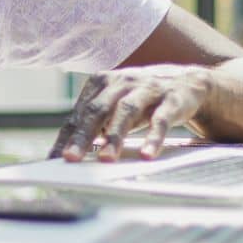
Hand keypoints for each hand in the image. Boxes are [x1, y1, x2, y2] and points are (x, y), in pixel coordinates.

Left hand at [50, 64, 214, 161]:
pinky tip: (146, 155)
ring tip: (106, 160)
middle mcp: (121, 82)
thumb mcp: (115, 106)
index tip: (54, 158)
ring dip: (114, 137)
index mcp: (101, 82)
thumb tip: (68, 153)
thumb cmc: (142, 99)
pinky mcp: (172, 99)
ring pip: (126, 112)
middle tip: (71, 158)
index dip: (66, 137)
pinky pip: (161, 120)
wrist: (188, 81)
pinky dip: (153, 137)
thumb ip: (94, 124)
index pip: (79, 114)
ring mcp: (147, 89)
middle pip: (97, 110)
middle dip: (83, 136)